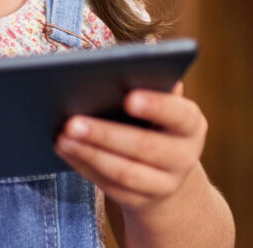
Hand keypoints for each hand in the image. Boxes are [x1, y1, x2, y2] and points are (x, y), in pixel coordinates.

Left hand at [54, 82, 207, 213]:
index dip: (157, 106)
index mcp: (191, 124)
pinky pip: (109, 186)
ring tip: (61, 136)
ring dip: (89, 154)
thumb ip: (152, 81)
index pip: (180, 115)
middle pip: (145, 147)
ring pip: (124, 172)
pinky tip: (63, 149)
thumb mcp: (162, 105)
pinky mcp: (140, 201)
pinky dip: (83, 167)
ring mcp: (164, 184)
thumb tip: (142, 50)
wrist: (167, 174)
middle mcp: (184, 157)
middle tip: (71, 120)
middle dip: (105, 134)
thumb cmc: (155, 123)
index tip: (128, 97)